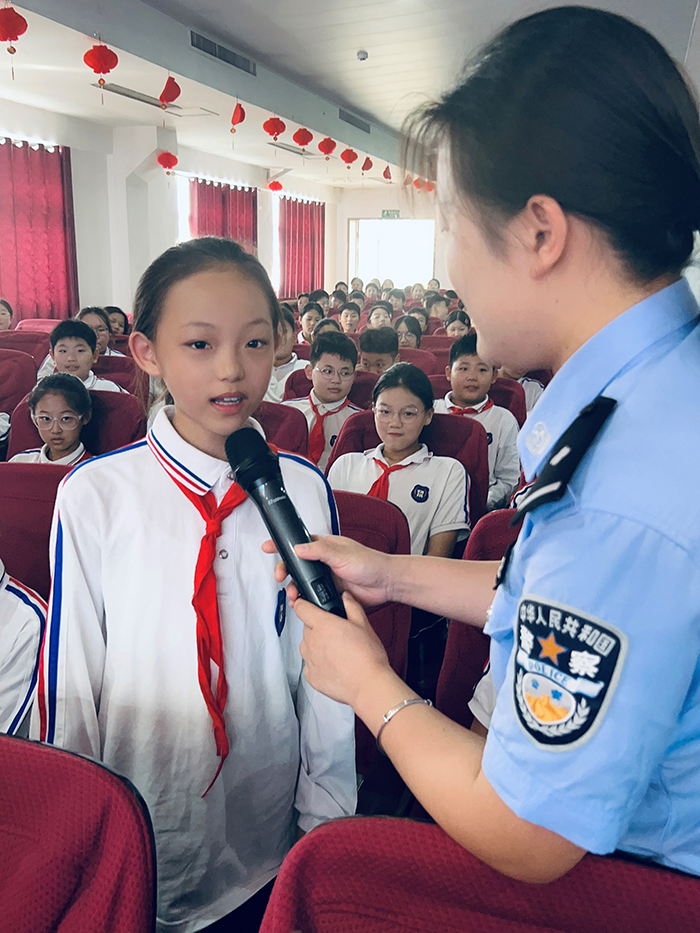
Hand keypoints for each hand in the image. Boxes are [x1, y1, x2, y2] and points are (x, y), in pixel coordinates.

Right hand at [261, 534, 393, 607]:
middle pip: (295, 565)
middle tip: (280, 576)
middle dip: (284, 570)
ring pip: (301, 583)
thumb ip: (319, 551)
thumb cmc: (369, 562)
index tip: (268, 546)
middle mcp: (322, 562)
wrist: (385, 584)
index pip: (298, 543)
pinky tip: (303, 603)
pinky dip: (305, 601)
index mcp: (324, 547)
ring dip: (293, 588)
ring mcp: (325, 578)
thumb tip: (298, 548)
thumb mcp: (342, 553)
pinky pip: (312, 597)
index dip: (282, 544)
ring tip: (293, 594)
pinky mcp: (329, 593)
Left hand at [296, 590, 392, 708]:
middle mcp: (312, 641)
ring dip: (316, 646)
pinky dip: (317, 664)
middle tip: (335, 634)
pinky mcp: (311, 677)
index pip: (301, 608)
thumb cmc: (368, 657)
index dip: (303, 604)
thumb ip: (352, 607)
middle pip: (306, 628)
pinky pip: (309, 666)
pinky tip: (333, 665)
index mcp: (323, 625)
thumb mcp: (364, 625)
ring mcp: (310, 660)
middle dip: (317, 628)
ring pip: (306, 647)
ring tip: (336, 651)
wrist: (368, 685)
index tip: (306, 606)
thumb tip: (345, 597)